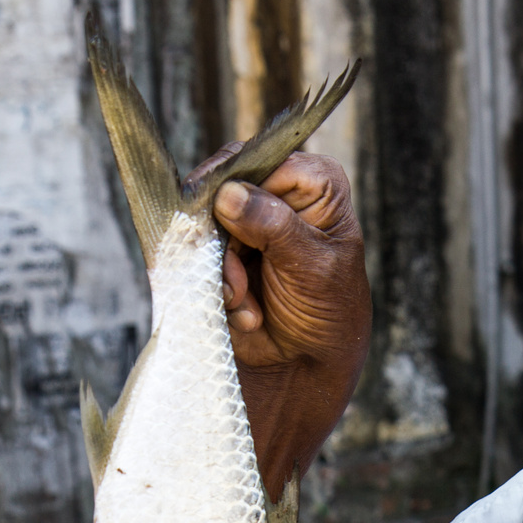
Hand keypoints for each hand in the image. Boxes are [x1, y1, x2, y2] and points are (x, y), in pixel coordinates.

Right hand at [183, 147, 371, 496]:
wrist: (304, 362)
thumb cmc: (327, 311)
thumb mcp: (313, 267)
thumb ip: (274, 227)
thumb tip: (230, 194)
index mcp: (315, 183)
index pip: (265, 160)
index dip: (243, 187)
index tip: (231, 215)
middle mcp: (277, 191)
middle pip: (225, 186)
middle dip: (228, 237)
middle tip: (242, 278)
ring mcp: (243, 218)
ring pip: (205, 222)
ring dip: (221, 269)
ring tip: (246, 301)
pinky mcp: (219, 248)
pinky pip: (195, 252)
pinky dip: (214, 284)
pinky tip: (242, 310)